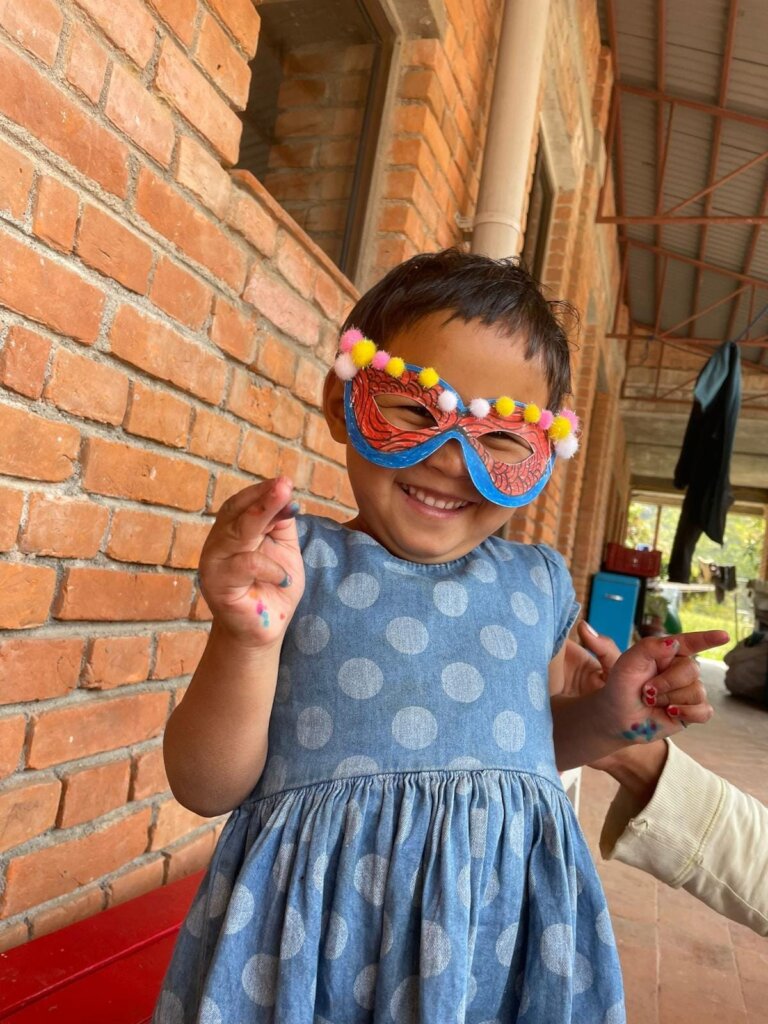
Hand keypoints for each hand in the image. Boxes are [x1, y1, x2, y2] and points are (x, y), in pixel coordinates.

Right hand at [198, 477, 305, 647]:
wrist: (264, 629)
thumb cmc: (273, 586)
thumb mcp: (284, 549)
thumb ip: (282, 523)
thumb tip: (286, 495)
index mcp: (232, 530)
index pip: (242, 504)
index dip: (262, 492)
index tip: (285, 482)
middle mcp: (218, 543)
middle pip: (238, 513)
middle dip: (263, 498)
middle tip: (284, 485)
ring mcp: (214, 563)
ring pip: (237, 533)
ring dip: (263, 515)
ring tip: (288, 504)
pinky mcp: (218, 585)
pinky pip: (245, 565)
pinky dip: (269, 567)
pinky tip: (285, 577)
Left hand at [595, 627, 727, 741]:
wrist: (618, 717)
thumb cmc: (621, 687)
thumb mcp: (627, 663)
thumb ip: (648, 648)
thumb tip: (673, 642)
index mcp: (667, 653)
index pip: (690, 642)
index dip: (707, 638)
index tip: (723, 636)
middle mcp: (680, 669)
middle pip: (691, 669)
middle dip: (667, 682)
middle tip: (646, 691)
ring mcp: (687, 690)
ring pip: (697, 691)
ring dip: (670, 699)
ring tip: (652, 702)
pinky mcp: (692, 711)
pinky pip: (704, 711)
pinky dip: (686, 713)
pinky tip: (670, 712)